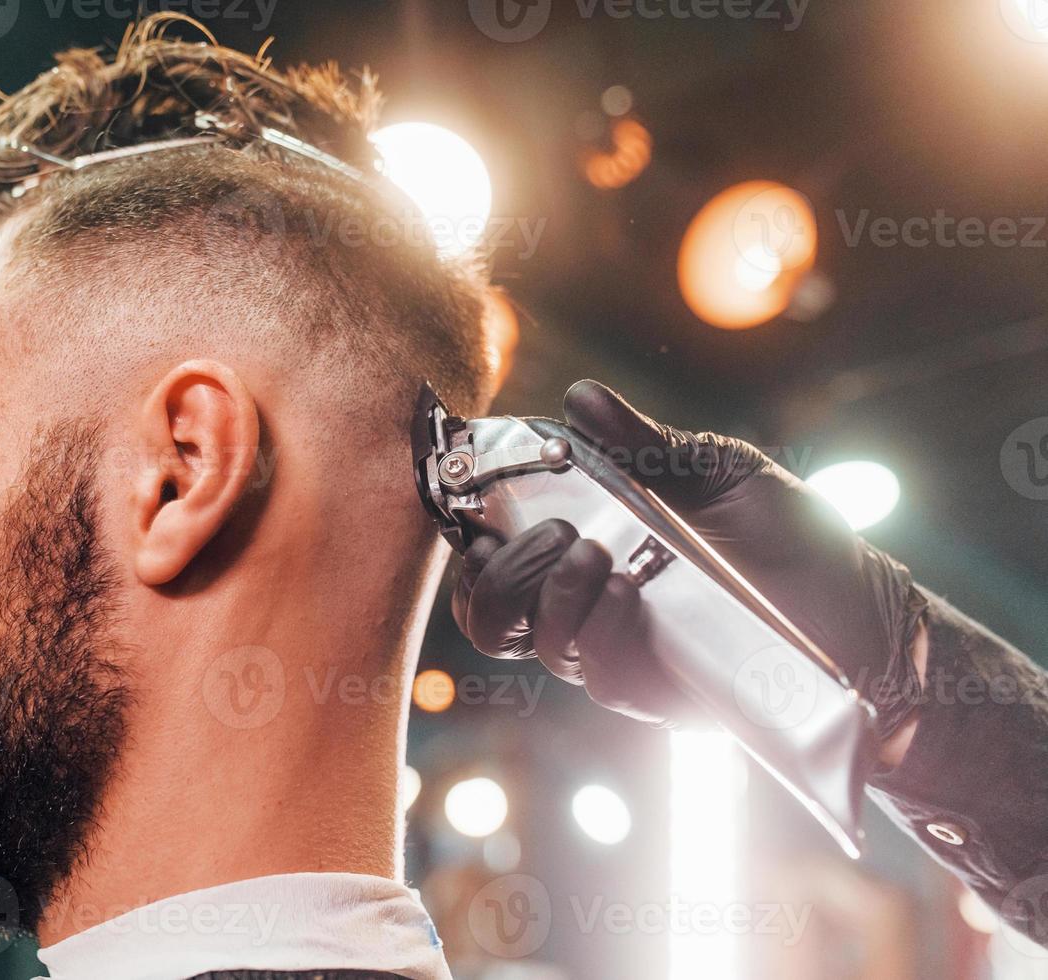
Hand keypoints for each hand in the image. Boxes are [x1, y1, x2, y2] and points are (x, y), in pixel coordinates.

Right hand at [451, 380, 927, 735]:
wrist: (861, 622)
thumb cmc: (791, 543)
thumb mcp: (720, 474)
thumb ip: (645, 445)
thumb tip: (580, 397)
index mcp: (586, 541)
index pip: (494, 543)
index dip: (469, 522)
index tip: (473, 488)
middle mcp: (583, 600)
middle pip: (487, 603)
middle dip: (498, 566)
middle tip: (553, 530)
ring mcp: (609, 645)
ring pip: (526, 636)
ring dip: (543, 590)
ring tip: (592, 553)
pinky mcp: (643, 687)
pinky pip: (587, 666)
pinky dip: (593, 622)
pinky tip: (625, 590)